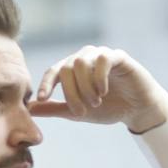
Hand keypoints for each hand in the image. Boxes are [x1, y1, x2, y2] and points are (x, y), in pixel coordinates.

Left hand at [30, 47, 167, 133]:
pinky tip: (103, 91)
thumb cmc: (108, 108)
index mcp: (73, 70)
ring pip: (81, 62)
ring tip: (95, 102)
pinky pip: (103, 59)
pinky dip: (99, 77)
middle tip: (81, 111)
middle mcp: (85, 58)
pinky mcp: (118, 56)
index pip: (54, 71)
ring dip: (85, 86)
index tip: (41, 98)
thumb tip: (30, 109)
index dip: (45, 84)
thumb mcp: (77, 112)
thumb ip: (55, 108)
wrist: (137, 110)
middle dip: (71, 93)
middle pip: (67, 68)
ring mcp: (101, 55)